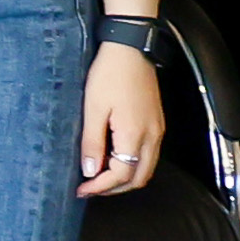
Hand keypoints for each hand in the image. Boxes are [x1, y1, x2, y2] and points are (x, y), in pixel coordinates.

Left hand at [80, 38, 164, 197]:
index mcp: (135, 134)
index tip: (82, 190)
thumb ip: (92, 142)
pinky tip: (114, 160)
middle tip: (90, 189)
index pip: (121, 175)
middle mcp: (152, 137)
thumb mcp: (93, 108)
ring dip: (124, 179)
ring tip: (99, 178)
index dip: (101, 187)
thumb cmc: (110, 74)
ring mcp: (158, 131)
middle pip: (138, 178)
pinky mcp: (157, 124)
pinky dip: (133, 165)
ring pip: (146, 168)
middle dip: (114, 189)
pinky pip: (149, 155)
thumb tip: (90, 171)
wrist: (130, 50)